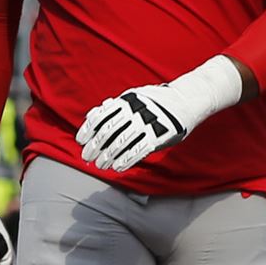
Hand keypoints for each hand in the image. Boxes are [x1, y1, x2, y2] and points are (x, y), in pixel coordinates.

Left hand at [77, 56, 242, 171]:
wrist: (185, 100)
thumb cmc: (155, 101)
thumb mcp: (133, 97)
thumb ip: (113, 107)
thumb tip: (91, 116)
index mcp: (126, 100)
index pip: (101, 117)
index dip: (88, 130)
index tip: (80, 141)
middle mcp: (135, 111)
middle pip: (109, 132)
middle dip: (95, 146)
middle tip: (86, 157)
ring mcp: (147, 123)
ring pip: (122, 143)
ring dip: (108, 156)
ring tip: (101, 165)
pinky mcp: (159, 136)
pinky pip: (139, 151)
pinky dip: (126, 160)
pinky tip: (117, 167)